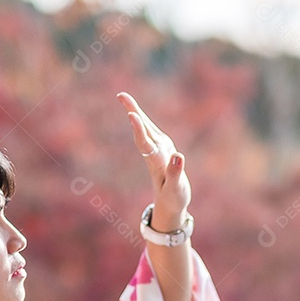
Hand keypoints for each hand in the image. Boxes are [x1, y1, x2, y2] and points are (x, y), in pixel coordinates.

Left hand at [117, 91, 190, 230]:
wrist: (170, 205)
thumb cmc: (173, 199)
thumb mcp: (176, 189)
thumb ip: (175, 173)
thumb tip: (178, 155)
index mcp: (156, 162)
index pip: (145, 143)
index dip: (138, 129)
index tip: (131, 115)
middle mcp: (155, 154)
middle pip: (142, 130)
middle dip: (133, 112)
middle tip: (121, 95)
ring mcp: (159, 152)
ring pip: (146, 130)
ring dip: (136, 114)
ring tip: (125, 99)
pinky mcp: (163, 152)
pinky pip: (152, 133)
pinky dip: (145, 122)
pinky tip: (139, 114)